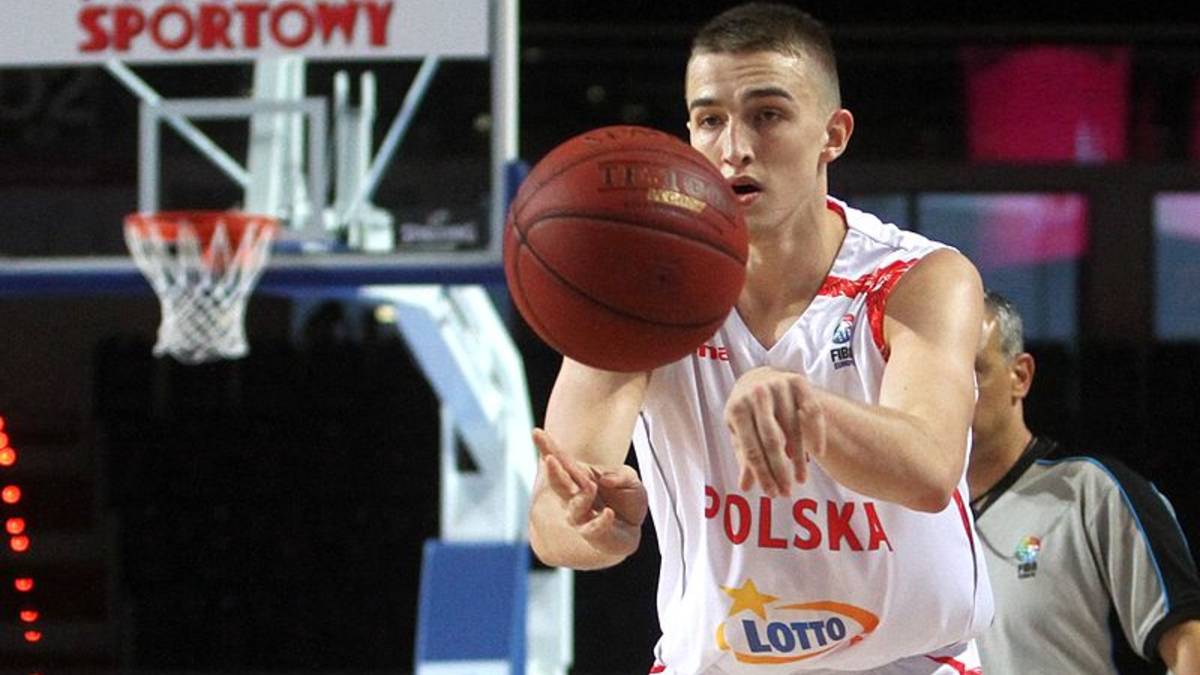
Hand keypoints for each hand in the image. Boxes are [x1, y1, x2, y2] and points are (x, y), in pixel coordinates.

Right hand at [532, 428, 646, 558]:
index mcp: (581, 477)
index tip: (537, 433)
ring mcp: (582, 515)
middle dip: (554, 471)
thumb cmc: (626, 502)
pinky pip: (595, 528)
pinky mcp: (593, 533)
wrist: (631, 529)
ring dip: (582, 496)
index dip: (549, 447)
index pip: (564, 460)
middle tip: (550, 460)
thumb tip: (606, 479)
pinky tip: (609, 514)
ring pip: (575, 505)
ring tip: (592, 486)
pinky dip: (602, 521)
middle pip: (561, 481)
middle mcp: (576, 495)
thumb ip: (623, 477)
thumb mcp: (631, 482)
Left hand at [724, 367, 826, 496]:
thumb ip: (744, 456)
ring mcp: (778, 385)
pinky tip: (818, 453)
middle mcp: (756, 394)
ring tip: (801, 479)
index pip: (751, 449)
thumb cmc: (747, 412)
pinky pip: (812, 411)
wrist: (758, 378)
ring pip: (793, 428)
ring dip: (799, 457)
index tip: (773, 494)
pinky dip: (816, 432)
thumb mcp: (739, 431)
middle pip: (772, 440)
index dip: (762, 474)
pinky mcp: (798, 381)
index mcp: (737, 409)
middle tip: (788, 492)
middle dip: (780, 470)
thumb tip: (745, 487)